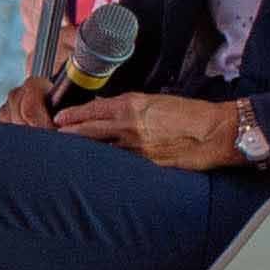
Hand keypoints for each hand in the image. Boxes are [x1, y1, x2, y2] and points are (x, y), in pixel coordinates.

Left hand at [51, 90, 241, 170]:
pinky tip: (99, 168)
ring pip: (103, 149)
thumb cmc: (191, 114)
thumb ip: (130, 106)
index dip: (74, 114)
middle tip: (54, 135)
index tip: (60, 117)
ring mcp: (136, 146)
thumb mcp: (156, 101)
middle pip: (90, 130)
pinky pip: (122, 163)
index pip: (94, 109)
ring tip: (69, 154)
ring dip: (86, 151)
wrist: (214, 131)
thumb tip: (109, 107)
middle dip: (70, 133)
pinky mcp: (147, 163)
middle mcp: (129, 125)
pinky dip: (110, 164)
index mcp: (132, 105)